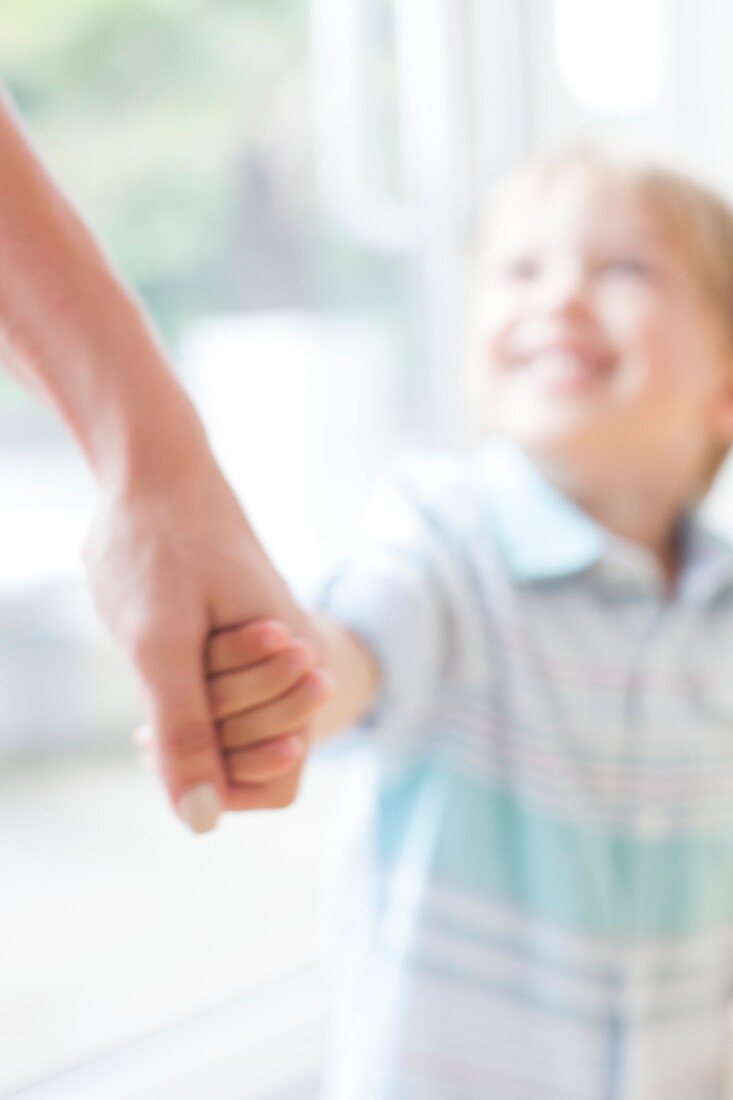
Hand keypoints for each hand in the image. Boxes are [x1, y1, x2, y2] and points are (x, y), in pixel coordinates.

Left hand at [82, 447, 323, 831]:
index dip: (223, 769)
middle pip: (260, 755)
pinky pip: (221, 699)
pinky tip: (158, 669)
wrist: (157, 467)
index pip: (279, 778)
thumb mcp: (161, 644)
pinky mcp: (245, 641)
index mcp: (298, 665)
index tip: (173, 717)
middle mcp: (297, 663)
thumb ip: (186, 732)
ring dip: (192, 710)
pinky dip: (187, 696)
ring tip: (158, 663)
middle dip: (206, 728)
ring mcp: (272, 654)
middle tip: (167, 668)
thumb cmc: (161, 549)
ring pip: (235, 729)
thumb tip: (200, 823)